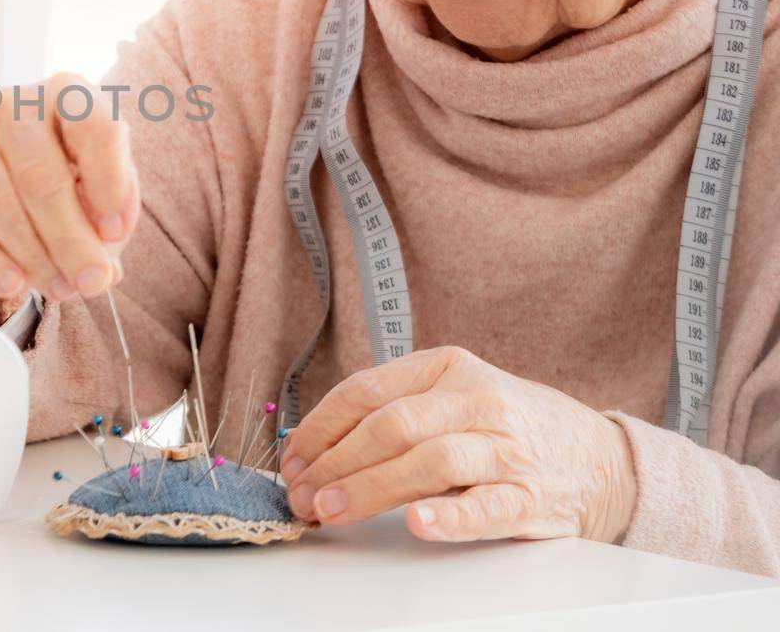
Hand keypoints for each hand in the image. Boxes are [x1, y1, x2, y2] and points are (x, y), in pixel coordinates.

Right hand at [0, 72, 138, 302]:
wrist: (2, 189)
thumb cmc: (65, 184)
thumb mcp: (101, 193)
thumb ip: (110, 221)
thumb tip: (103, 260)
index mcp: (65, 94)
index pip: (90, 124)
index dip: (108, 181)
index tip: (115, 232)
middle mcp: (12, 104)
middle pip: (39, 173)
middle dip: (68, 238)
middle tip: (90, 282)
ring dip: (31, 256)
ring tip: (58, 288)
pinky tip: (10, 283)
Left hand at [278, 346, 637, 542]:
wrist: (601, 459)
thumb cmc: (505, 427)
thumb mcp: (452, 397)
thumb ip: (392, 411)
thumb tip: (313, 449)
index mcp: (447, 368)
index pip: (367, 390)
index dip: (320, 428)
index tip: (292, 459)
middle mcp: (477, 401)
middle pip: (392, 426)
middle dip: (336, 462)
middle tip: (302, 494)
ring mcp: (507, 449)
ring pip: (432, 462)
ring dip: (372, 488)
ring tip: (332, 510)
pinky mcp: (532, 498)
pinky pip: (488, 506)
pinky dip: (451, 516)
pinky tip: (418, 524)